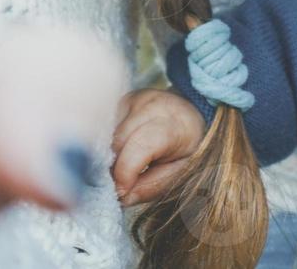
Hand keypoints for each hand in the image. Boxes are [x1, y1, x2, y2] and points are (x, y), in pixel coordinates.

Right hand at [111, 88, 207, 206]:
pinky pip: (104, 126)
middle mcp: (153, 106)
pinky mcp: (121, 100)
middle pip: (118, 142)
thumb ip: (154, 185)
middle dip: (115, 167)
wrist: (192, 116)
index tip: (121, 190)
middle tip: (122, 181)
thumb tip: (122, 196)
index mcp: (175, 124)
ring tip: (122, 165)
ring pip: (106, 135)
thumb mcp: (182, 171)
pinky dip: (106, 143)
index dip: (126, 171)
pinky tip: (117, 150)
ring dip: (109, 156)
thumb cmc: (188, 148)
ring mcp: (135, 99)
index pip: (142, 144)